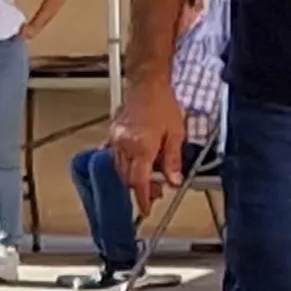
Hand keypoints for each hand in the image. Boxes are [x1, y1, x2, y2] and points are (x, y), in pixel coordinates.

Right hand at [111, 86, 187, 205]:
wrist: (147, 82)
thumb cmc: (163, 102)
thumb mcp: (176, 132)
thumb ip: (173, 159)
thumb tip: (174, 180)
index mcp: (141, 147)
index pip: (139, 181)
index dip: (142, 198)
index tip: (146, 208)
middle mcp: (125, 145)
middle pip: (128, 177)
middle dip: (140, 188)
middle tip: (155, 192)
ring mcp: (116, 138)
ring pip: (120, 168)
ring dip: (132, 176)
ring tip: (149, 177)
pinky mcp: (113, 132)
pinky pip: (114, 154)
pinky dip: (123, 163)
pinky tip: (134, 163)